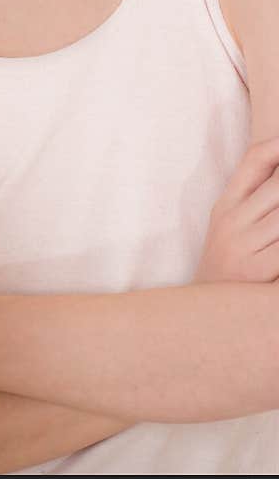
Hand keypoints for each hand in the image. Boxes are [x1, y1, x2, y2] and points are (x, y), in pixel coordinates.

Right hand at [196, 136, 278, 282]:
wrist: (207, 318)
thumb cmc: (228, 268)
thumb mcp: (229, 226)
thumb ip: (253, 195)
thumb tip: (278, 162)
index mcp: (225, 206)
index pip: (254, 160)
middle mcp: (232, 222)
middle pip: (278, 185)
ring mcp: (244, 248)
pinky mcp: (258, 272)